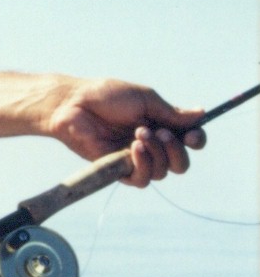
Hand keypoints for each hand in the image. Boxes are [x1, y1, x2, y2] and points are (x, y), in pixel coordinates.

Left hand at [46, 79, 206, 187]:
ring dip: (157, 154)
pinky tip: (133, 148)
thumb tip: (201, 115)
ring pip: (162, 173)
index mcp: (161, 125)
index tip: (192, 135)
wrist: (75, 104)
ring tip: (139, 134)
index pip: (189, 142)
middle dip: (177, 151)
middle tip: (161, 133)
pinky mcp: (118, 170)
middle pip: (180, 164)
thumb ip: (171, 113)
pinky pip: (141, 180)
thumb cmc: (107, 97)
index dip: (196, 141)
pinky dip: (143, 165)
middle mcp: (151, 146)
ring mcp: (135, 159)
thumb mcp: (145, 99)